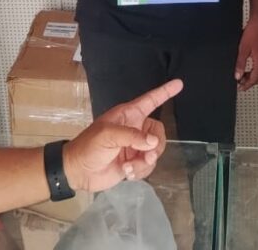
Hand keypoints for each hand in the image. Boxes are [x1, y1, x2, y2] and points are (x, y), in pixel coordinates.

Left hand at [62, 79, 182, 192]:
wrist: (78, 172)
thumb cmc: (89, 146)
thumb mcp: (108, 136)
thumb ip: (132, 136)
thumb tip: (153, 142)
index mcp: (128, 115)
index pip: (150, 101)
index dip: (165, 92)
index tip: (179, 84)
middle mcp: (134, 129)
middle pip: (158, 133)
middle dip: (155, 146)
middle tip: (147, 155)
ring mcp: (134, 147)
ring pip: (155, 151)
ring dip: (145, 162)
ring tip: (129, 167)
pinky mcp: (134, 163)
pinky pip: (149, 166)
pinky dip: (140, 171)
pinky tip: (127, 173)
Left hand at [235, 17, 257, 90]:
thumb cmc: (252, 32)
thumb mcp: (243, 49)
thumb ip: (240, 64)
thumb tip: (238, 76)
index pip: (255, 78)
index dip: (247, 85)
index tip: (241, 88)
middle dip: (251, 81)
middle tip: (241, 83)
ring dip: (254, 75)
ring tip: (245, 75)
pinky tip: (252, 66)